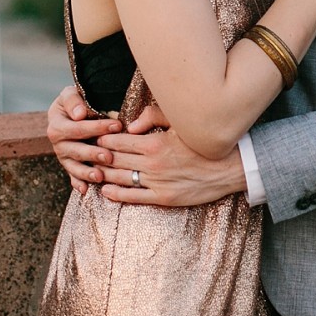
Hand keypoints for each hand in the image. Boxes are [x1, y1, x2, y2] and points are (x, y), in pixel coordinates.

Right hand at [45, 87, 121, 193]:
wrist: (72, 111)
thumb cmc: (75, 101)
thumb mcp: (70, 94)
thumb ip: (73, 101)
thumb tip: (79, 115)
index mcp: (57, 125)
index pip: (78, 128)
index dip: (97, 127)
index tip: (117, 125)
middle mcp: (58, 143)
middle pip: (76, 150)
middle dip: (93, 154)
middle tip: (109, 156)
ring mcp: (63, 156)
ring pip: (74, 167)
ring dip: (86, 173)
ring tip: (100, 176)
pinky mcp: (69, 165)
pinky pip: (73, 176)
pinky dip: (78, 183)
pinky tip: (85, 190)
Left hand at [93, 128, 247, 206]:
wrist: (230, 167)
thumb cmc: (205, 142)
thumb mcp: (182, 122)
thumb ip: (154, 117)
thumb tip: (130, 124)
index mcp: (154, 143)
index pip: (118, 141)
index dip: (103, 138)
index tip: (94, 135)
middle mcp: (152, 164)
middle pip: (115, 160)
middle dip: (98, 157)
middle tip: (85, 153)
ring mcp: (157, 182)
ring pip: (120, 179)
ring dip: (103, 175)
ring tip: (91, 171)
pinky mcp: (164, 198)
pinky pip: (134, 198)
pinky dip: (116, 195)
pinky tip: (106, 191)